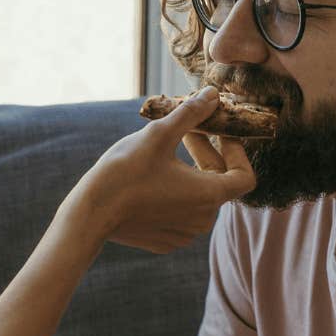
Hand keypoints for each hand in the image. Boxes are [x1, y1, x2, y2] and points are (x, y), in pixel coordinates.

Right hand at [69, 87, 255, 253]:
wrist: (90, 215)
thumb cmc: (125, 172)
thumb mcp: (159, 134)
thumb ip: (191, 113)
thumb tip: (213, 94)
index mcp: (209, 196)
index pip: (244, 175)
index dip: (237, 151)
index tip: (220, 133)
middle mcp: (202, 220)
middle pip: (218, 182)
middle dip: (206, 152)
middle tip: (186, 130)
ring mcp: (184, 234)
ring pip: (199, 197)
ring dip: (190, 171)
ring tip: (166, 150)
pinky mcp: (165, 240)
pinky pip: (180, 213)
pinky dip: (175, 192)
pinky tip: (152, 177)